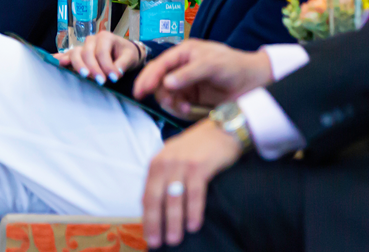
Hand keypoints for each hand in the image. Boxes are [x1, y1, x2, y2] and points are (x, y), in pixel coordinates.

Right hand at [57, 32, 142, 83]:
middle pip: (87, 53)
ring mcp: (83, 46)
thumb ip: (123, 64)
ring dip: (78, 65)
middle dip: (93, 68)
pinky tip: (54, 61)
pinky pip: (67, 55)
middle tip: (100, 81)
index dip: (107, 65)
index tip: (114, 78)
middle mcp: (92, 40)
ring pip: (75, 53)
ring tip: (83, 75)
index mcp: (105, 37)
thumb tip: (116, 73)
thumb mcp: (130, 57)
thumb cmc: (126, 53)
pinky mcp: (78, 54)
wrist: (123, 52)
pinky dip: (60, 58)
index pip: (102, 52)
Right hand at [132, 40, 272, 117]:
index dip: (148, 77)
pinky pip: (177, 106)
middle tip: (166, 103)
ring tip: (182, 107)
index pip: (159, 64)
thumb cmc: (234, 66)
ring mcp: (186, 84)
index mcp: (183, 53)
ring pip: (166, 95)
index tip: (142, 91)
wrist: (255, 83)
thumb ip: (189, 73)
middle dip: (159, 93)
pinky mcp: (192, 99)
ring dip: (170, 103)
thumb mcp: (212, 65)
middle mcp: (181, 68)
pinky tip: (187, 110)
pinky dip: (178, 110)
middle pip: (158, 81)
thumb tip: (167, 83)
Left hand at [143, 118, 243, 247]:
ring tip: (174, 239)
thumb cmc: (199, 148)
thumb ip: (165, 178)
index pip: (146, 195)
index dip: (147, 217)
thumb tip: (157, 208)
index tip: (149, 236)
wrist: (222, 129)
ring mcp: (182, 163)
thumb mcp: (175, 158)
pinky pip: (194, 192)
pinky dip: (193, 210)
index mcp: (157, 163)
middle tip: (157, 243)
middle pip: (156, 197)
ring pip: (174, 197)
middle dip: (155, 222)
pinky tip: (193, 225)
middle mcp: (165, 162)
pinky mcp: (199, 165)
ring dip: (173, 221)